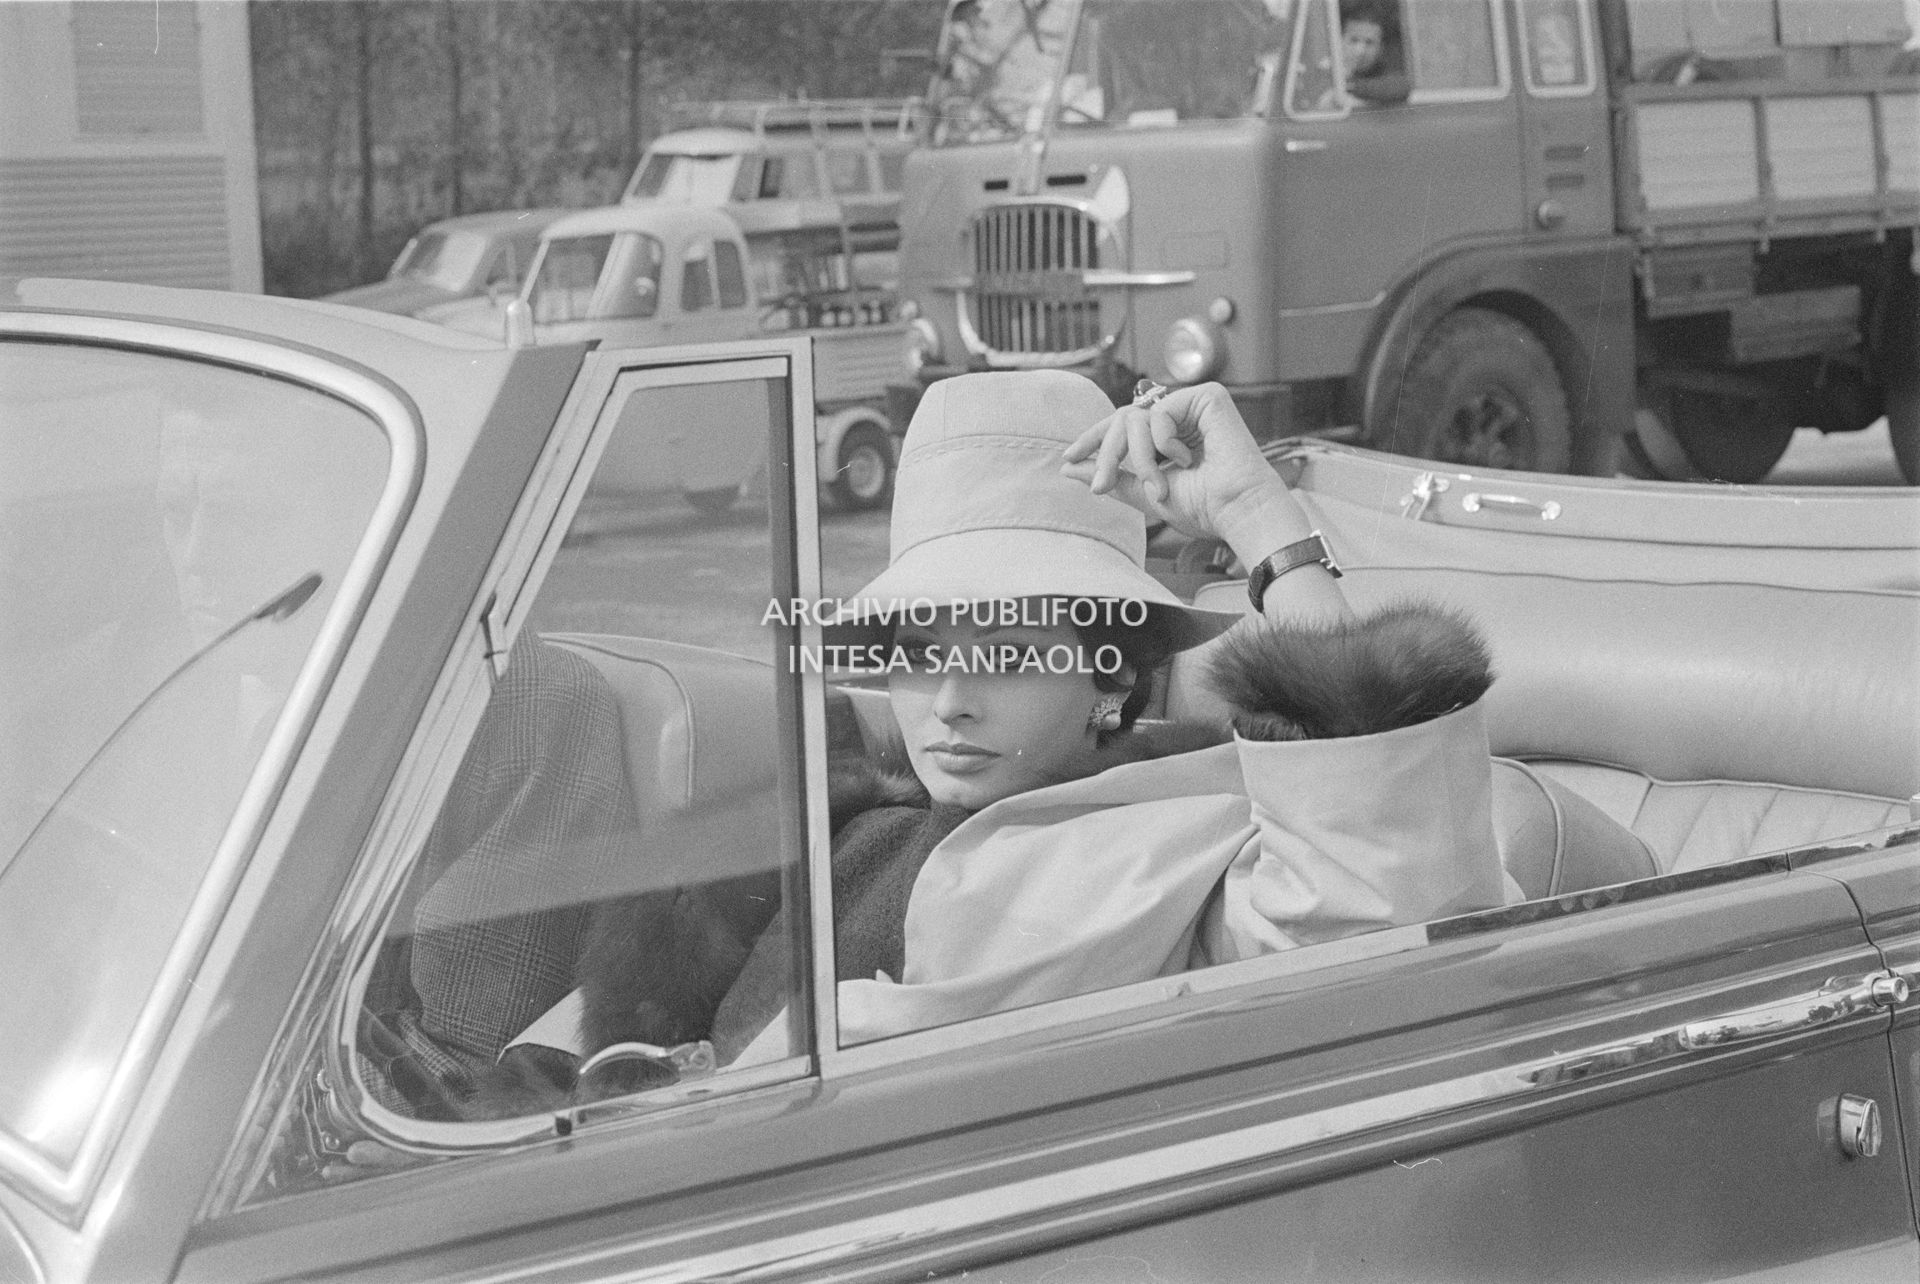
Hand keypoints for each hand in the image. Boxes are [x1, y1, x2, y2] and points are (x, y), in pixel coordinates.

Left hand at [1059, 382, 1289, 545]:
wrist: (1235, 510)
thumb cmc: (1202, 507)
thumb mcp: (1144, 493)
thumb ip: (1111, 477)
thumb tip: (1069, 469)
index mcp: (1169, 436)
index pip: (1122, 426)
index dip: (1093, 439)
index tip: (1068, 458)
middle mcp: (1181, 416)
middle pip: (1122, 420)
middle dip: (1106, 454)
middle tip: (1100, 487)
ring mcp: (1194, 404)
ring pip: (1136, 418)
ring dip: (1139, 457)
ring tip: (1160, 486)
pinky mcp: (1208, 396)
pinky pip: (1160, 412)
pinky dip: (1164, 441)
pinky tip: (1187, 460)